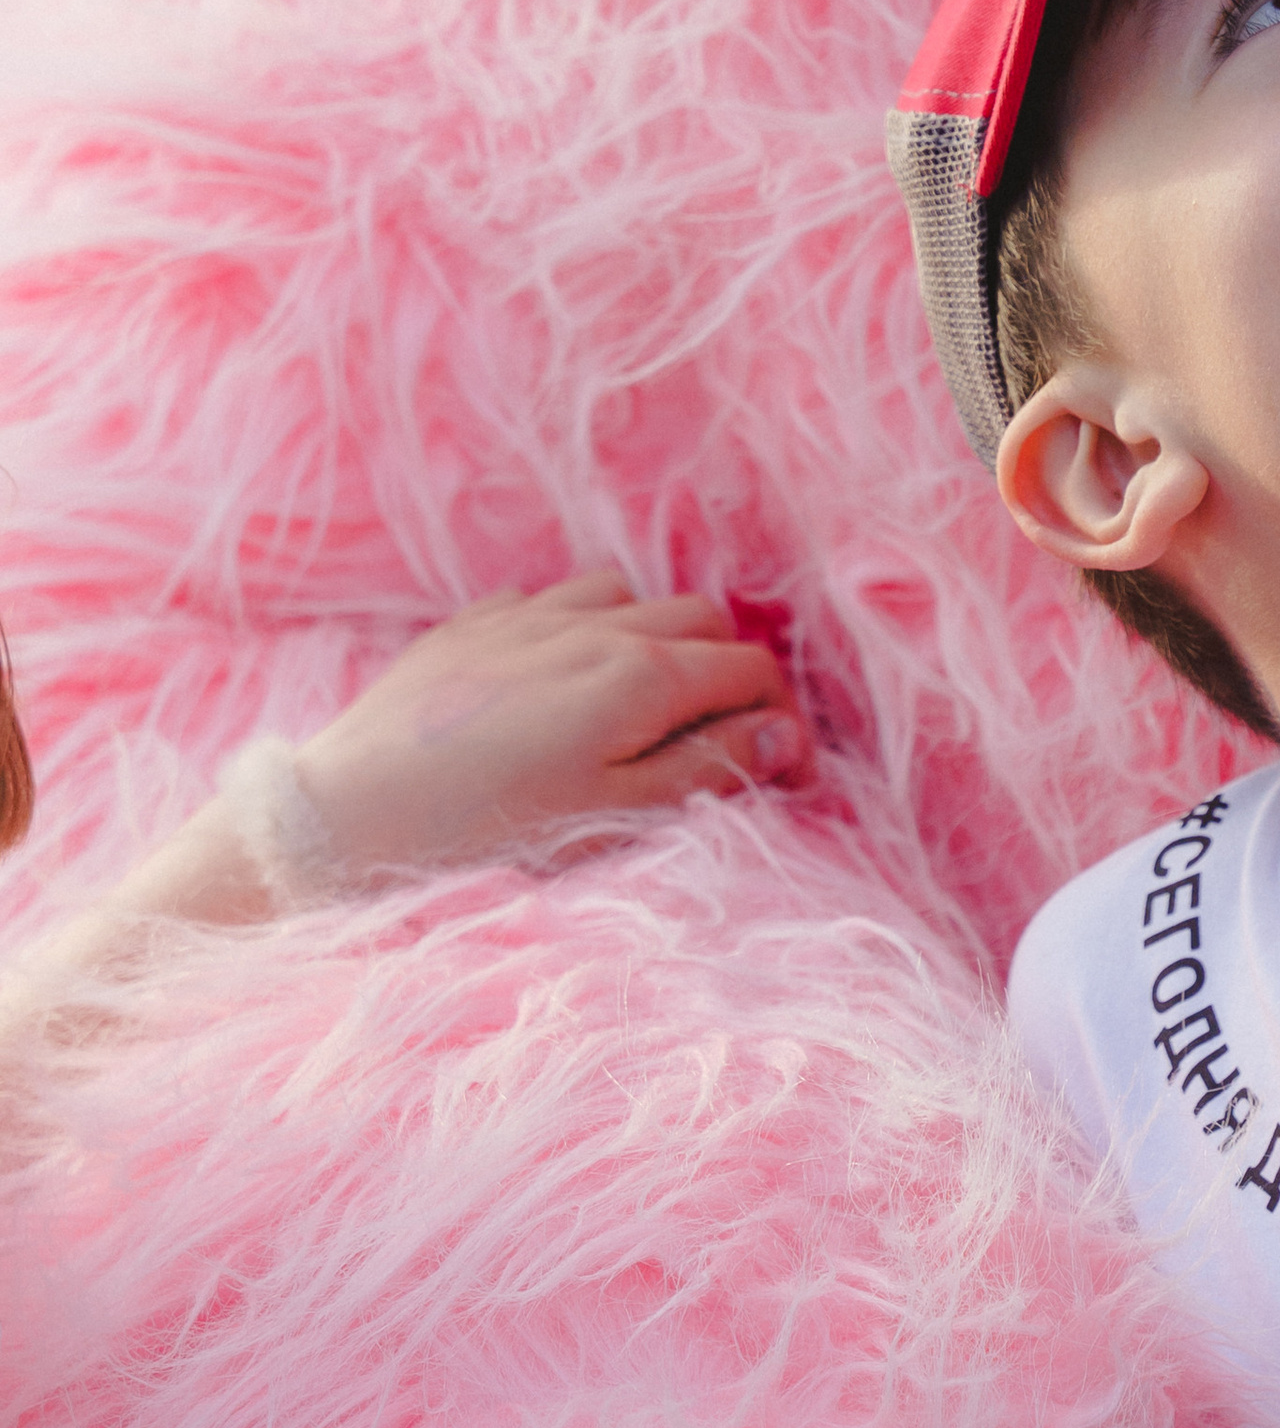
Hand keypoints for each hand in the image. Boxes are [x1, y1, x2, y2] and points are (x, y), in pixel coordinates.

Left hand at [292, 571, 810, 881]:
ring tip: (640, 700)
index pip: (750, 670)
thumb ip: (707, 769)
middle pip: (702, 617)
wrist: (351, 817)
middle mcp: (593, 626)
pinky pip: (548, 598)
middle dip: (727, 670)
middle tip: (718, 738)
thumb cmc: (489, 834)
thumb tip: (780, 735)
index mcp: (640, 676)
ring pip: (627, 593)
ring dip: (653, 635)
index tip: (781, 774)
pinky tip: (560, 677)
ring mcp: (527, 617)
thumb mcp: (616, 818)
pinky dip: (579, 627)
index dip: (781, 720)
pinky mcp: (470, 626)